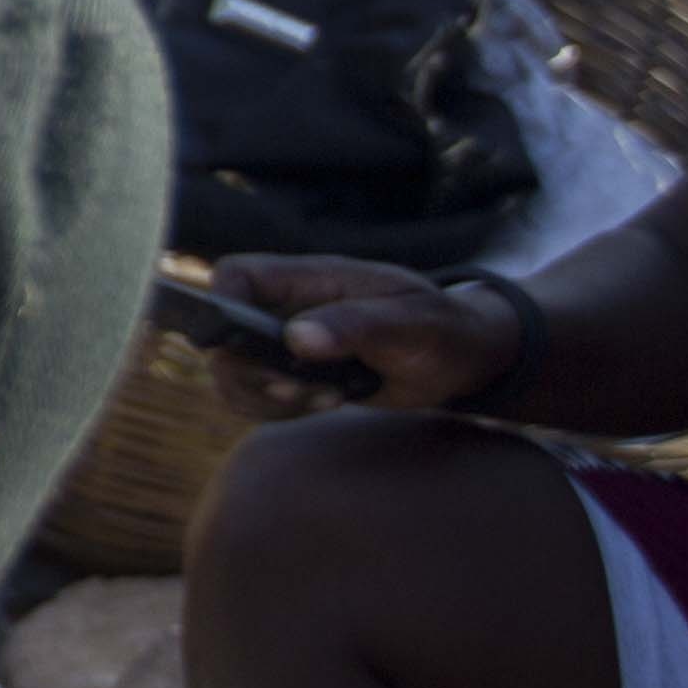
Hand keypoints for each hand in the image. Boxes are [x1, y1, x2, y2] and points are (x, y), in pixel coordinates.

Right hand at [204, 254, 521, 411]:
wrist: (465, 357)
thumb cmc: (443, 328)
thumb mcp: (410, 324)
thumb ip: (355, 325)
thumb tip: (295, 338)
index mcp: (308, 279)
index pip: (236, 275)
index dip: (222, 304)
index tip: (244, 343)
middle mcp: (288, 309)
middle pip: (222, 335)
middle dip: (250, 372)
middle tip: (298, 389)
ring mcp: (288, 344)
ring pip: (232, 373)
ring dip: (266, 397)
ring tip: (322, 399)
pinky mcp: (296, 376)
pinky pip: (258, 398)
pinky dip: (280, 411)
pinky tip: (326, 404)